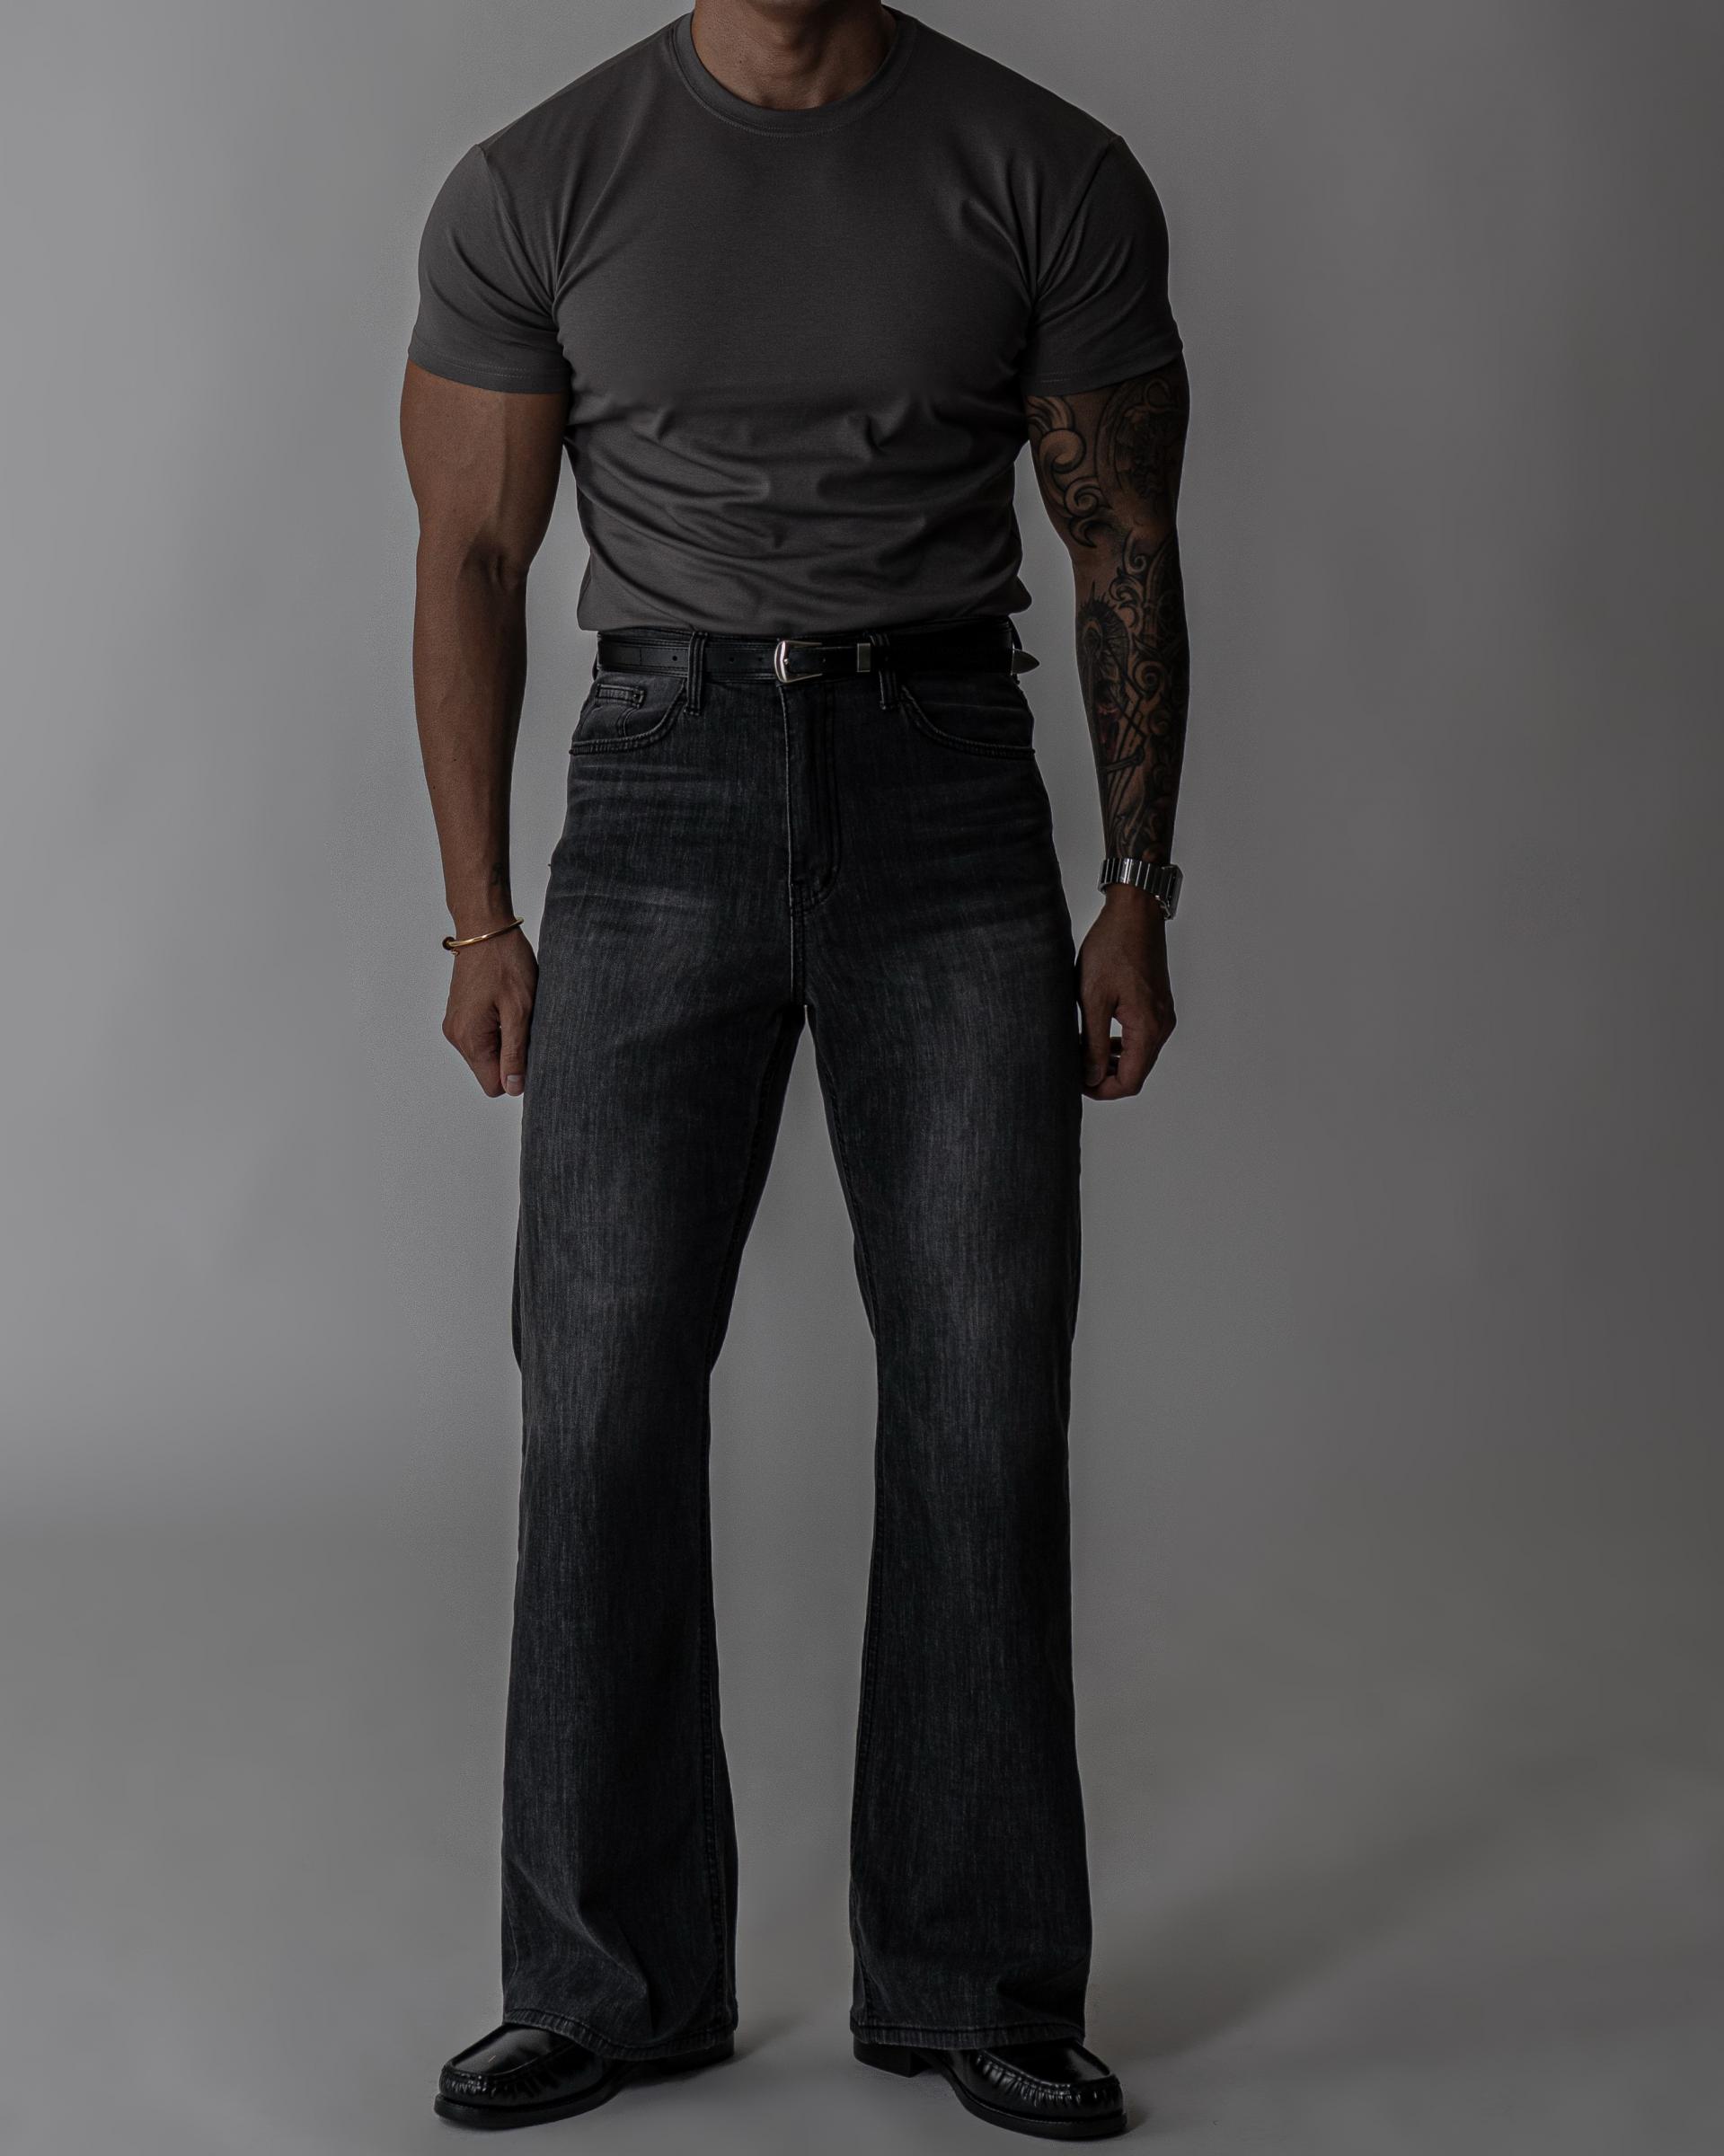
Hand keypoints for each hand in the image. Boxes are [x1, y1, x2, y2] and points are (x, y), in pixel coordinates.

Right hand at [442, 928, 537, 1096]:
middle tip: (526, 1023)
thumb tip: (513, 1088)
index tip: (530, 1047)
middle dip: (512, 1054)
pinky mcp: (461, 1013)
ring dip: (506, 1039)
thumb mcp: (520, 1010)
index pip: (494, 1085)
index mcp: (470, 1039)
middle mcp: (457, 1035)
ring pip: (487, 1052)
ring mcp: (456, 1024)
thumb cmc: (505, 962)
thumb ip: (516, 1052)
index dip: (517, 1073)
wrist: (485, 928)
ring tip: (516, 1009)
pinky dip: (498, 1027)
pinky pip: (482, 1036)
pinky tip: (506, 1004)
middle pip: (489, 1070)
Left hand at [1076, 885, 1175, 1098]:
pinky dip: (1120, 1045)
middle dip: (1104, 1077)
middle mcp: (1162, 1026)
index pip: (1129, 1081)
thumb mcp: (1092, 998)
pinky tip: (1097, 1034)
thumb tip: (1089, 1076)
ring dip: (1111, 1061)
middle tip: (1073, 1067)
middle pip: (1136, 1072)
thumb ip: (1091, 1042)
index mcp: (1147, 1028)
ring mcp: (1162, 1015)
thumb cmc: (1112, 947)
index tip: (1076, 1082)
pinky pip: (1141, 1038)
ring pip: (1138, 1056)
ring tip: (1081, 1051)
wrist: (1135, 913)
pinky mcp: (1158, 1005)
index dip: (1101, 1090)